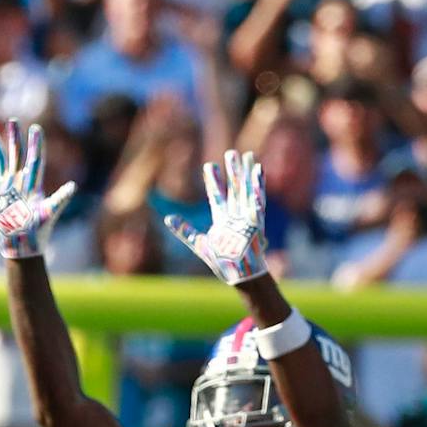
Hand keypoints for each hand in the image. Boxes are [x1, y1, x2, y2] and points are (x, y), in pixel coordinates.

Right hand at [0, 123, 75, 259]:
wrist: (21, 244)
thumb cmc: (38, 231)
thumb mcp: (50, 213)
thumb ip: (59, 199)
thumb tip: (72, 187)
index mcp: (32, 184)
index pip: (34, 159)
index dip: (35, 144)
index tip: (36, 128)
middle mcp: (19, 182)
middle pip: (16, 155)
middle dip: (14, 137)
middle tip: (12, 120)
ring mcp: (5, 187)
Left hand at [163, 149, 269, 285]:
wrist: (237, 274)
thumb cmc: (220, 262)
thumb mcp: (198, 244)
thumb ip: (184, 230)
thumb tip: (168, 219)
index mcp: (222, 220)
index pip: (217, 195)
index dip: (214, 180)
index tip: (210, 165)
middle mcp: (235, 215)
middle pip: (234, 188)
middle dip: (232, 171)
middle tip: (232, 152)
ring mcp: (246, 216)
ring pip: (246, 189)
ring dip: (246, 173)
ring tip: (247, 155)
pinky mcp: (256, 220)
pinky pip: (258, 199)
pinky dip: (258, 185)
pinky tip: (258, 170)